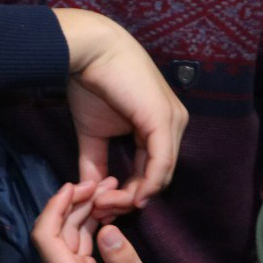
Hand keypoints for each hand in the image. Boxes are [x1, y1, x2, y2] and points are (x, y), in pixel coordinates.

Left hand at [33, 178, 182, 262]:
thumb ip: (124, 261)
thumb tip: (106, 228)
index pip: (45, 238)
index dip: (54, 207)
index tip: (76, 185)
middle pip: (54, 232)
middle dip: (73, 203)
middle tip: (102, 183)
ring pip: (67, 237)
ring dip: (83, 212)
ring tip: (109, 191)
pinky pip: (79, 245)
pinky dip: (91, 225)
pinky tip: (108, 212)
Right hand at [57, 9, 186, 218]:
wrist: (89, 51)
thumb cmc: (91, 83)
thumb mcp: (92, 132)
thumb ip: (94, 161)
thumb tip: (90, 191)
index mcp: (159, 127)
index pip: (152, 170)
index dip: (127, 192)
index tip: (100, 205)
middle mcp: (173, 126)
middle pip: (159, 177)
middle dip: (129, 199)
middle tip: (101, 211)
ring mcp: (172, 123)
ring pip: (161, 175)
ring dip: (133, 196)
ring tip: (105, 205)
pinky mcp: (163, 122)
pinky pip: (160, 164)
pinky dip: (144, 185)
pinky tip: (125, 197)